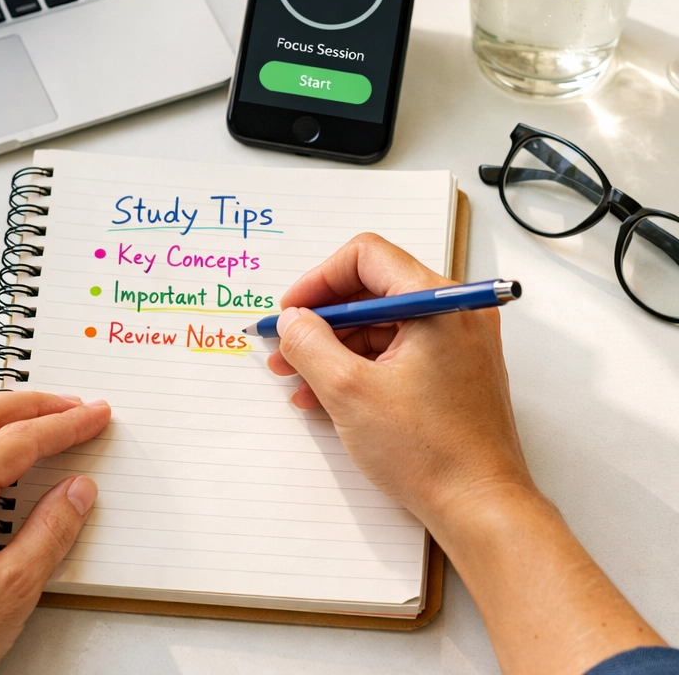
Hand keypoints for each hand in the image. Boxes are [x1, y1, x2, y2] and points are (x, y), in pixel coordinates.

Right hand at [269, 235, 664, 674]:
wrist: (482, 511)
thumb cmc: (430, 453)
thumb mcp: (349, 392)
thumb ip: (310, 344)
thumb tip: (292, 320)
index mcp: (438, 302)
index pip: (366, 256)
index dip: (318, 280)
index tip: (292, 311)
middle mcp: (453, 313)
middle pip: (371, 291)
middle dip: (321, 319)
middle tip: (285, 345)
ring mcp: (456, 344)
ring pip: (379, 325)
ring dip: (334, 348)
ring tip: (297, 379)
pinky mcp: (452, 372)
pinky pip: (396, 352)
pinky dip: (358, 367)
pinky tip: (324, 395)